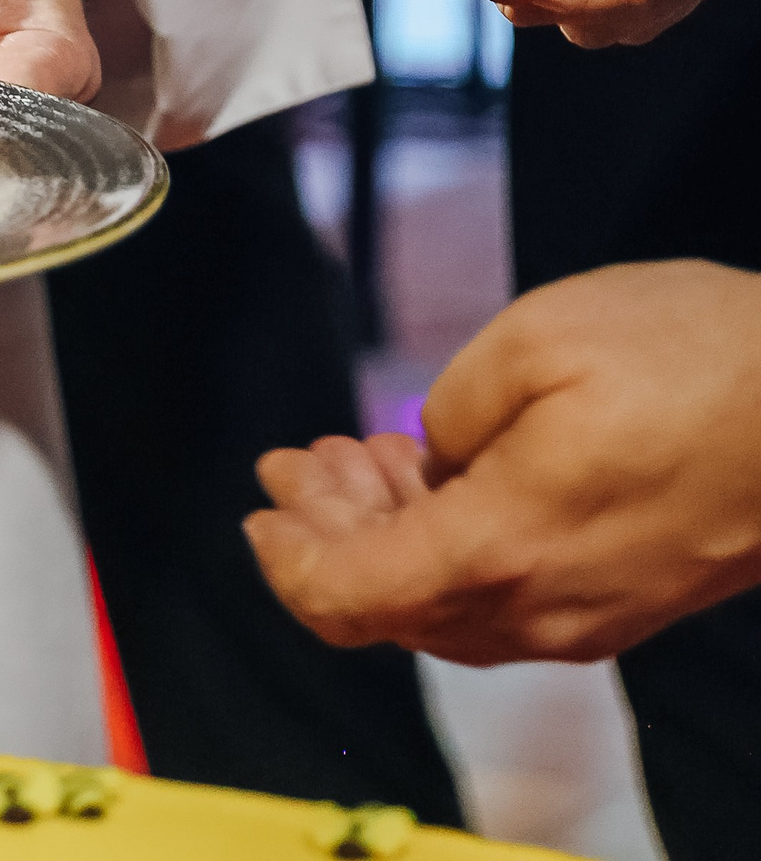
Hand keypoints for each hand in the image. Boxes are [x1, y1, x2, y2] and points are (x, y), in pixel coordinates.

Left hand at [245, 262, 760, 663]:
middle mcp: (544, 607)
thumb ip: (453, 406)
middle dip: (332, 534)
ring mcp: (591, 612)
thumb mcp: (537, 339)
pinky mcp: (625, 595)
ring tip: (358, 455)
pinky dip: (451, 541)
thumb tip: (433, 454)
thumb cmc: (693, 359)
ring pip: (451, 602)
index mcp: (507, 547)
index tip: (258, 513)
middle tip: (299, 463)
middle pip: (396, 605)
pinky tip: (438, 474)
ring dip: (390, 536)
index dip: (292, 560)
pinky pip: (509, 592)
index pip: (357, 594)